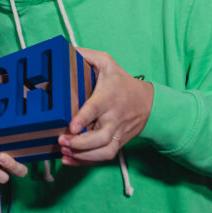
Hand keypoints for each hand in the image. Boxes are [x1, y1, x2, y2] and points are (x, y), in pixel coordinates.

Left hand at [58, 47, 152, 165]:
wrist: (149, 103)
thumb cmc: (121, 82)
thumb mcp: (107, 62)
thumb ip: (86, 55)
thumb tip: (65, 50)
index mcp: (108, 98)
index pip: (96, 109)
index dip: (84, 119)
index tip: (71, 126)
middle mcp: (114, 118)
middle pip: (101, 137)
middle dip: (81, 143)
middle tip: (62, 141)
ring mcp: (117, 133)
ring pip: (104, 151)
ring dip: (83, 156)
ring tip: (65, 152)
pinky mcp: (117, 144)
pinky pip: (104, 158)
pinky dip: (86, 162)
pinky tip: (69, 160)